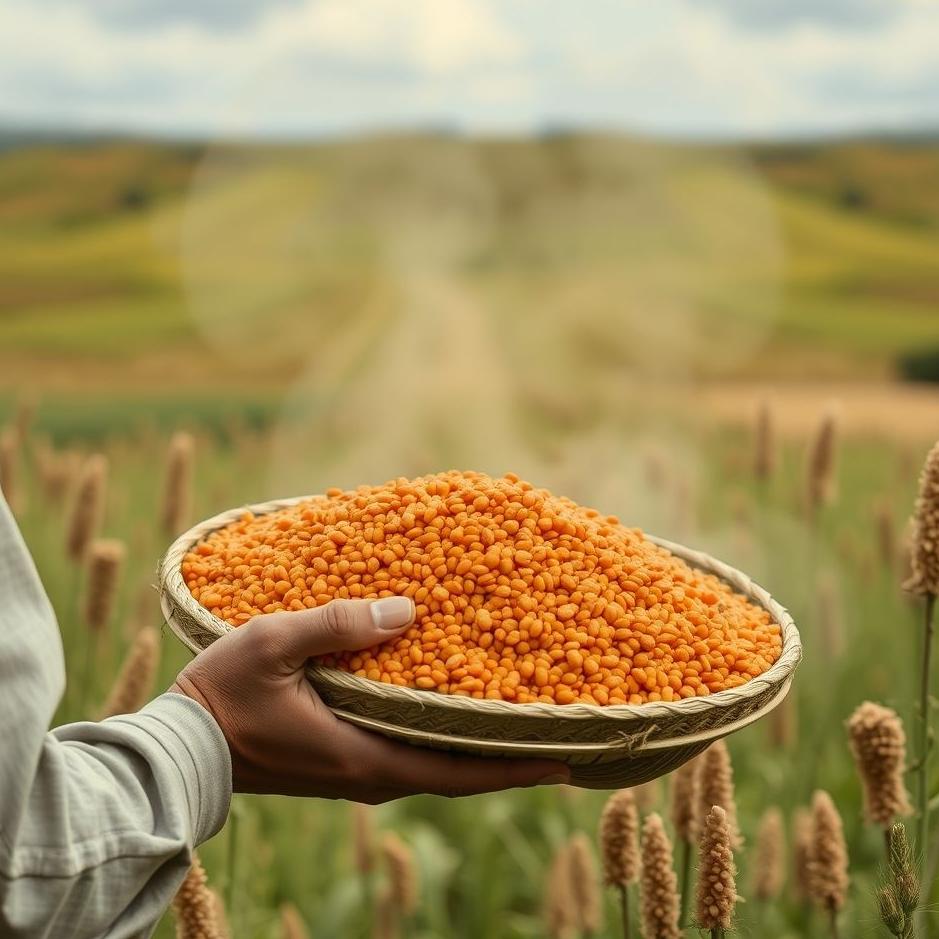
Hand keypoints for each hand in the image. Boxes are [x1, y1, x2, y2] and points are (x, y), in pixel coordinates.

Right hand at [171, 596, 569, 801]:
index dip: (514, 764)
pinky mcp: (344, 760)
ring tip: (517, 712)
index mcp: (365, 756)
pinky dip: (442, 733)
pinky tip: (452, 703)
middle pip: (458, 770)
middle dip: (508, 753)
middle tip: (556, 725)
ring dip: (477, 742)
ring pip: (436, 762)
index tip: (566, 755)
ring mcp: (358, 770)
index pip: (459, 770)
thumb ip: (337, 623)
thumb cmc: (221, 698)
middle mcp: (372, 773)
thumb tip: (406, 609)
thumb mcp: (274, 643)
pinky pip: (410, 751)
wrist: (179, 750)